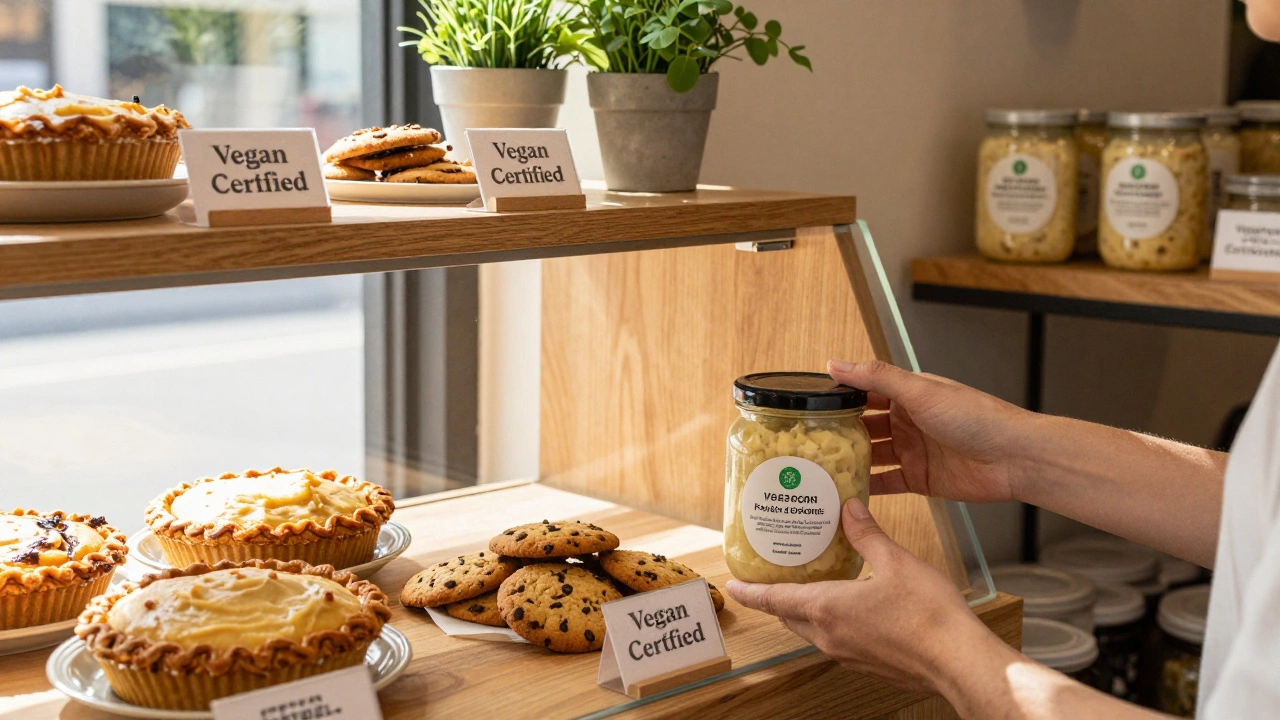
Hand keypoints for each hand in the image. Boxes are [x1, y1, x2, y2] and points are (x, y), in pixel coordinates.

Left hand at [726, 499, 1002, 694]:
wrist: (959, 661)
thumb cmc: (929, 615)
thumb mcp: (895, 561)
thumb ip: (867, 535)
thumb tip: (849, 509)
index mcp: (827, 608)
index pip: (774, 600)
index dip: (751, 592)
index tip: (732, 587)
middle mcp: (830, 636)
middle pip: (789, 616)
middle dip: (777, 598)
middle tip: (772, 578)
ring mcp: (847, 654)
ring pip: (811, 631)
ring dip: (804, 611)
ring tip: (810, 587)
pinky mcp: (867, 663)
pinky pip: (835, 641)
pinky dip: (830, 623)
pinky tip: (848, 607)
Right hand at [828, 359, 1033, 503]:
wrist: (1014, 458)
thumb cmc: (976, 417)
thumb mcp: (920, 391)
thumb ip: (876, 377)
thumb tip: (835, 363)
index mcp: (907, 394)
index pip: (864, 392)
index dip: (838, 399)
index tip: (808, 407)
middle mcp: (907, 421)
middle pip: (864, 426)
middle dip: (839, 433)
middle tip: (806, 443)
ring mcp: (912, 451)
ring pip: (871, 456)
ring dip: (849, 461)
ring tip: (819, 469)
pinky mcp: (919, 479)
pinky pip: (886, 483)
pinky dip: (867, 487)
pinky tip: (846, 492)